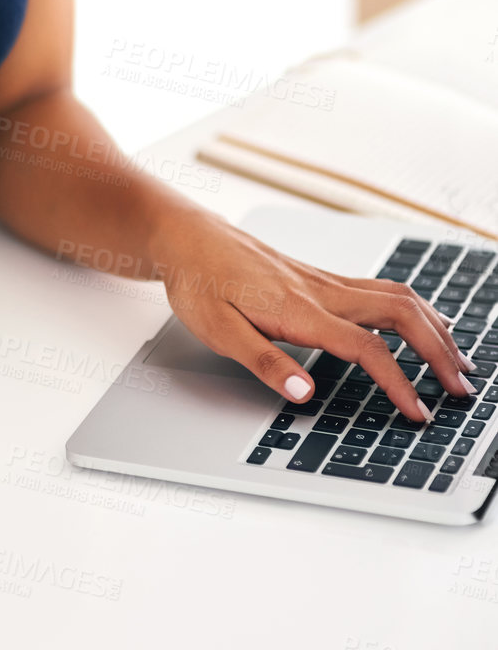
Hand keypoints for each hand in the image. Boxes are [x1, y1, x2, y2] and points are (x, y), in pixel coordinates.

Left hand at [146, 205, 476, 422]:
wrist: (187, 238)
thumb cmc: (199, 283)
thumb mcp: (217, 331)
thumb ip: (262, 362)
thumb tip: (302, 392)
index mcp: (299, 310)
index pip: (366, 349)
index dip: (398, 382)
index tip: (418, 411)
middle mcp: (321, 291)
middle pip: (401, 314)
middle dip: (438, 350)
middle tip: (461, 387)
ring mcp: (325, 281)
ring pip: (397, 296)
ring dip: (433, 327)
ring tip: (457, 359)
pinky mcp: (321, 278)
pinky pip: (381, 290)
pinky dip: (414, 310)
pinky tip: (422, 324)